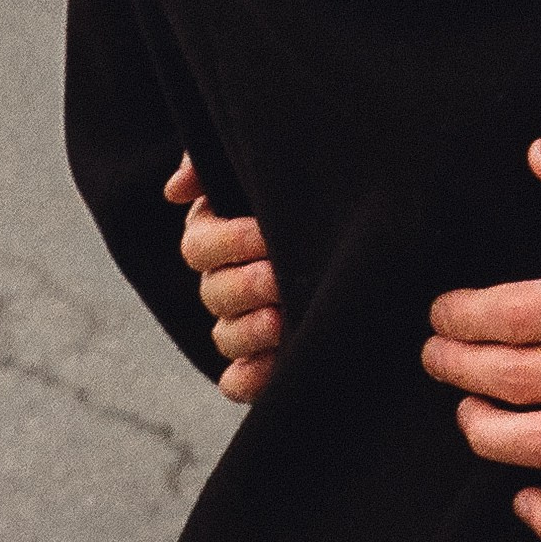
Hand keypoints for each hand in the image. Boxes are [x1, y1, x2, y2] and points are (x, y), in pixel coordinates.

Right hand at [165, 154, 284, 404]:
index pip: (199, 245)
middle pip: (214, 292)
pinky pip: (239, 381)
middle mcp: (224, 281)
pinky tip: (275, 367)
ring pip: (225, 336)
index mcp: (217, 234)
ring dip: (250, 331)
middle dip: (246, 285)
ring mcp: (242, 322)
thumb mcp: (265, 162)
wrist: (365, 224)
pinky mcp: (262, 360)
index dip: (229, 242)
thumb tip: (175, 190)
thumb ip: (213, 160)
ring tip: (282, 320)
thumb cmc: (309, 181)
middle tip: (279, 278)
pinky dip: (250, 378)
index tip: (265, 233)